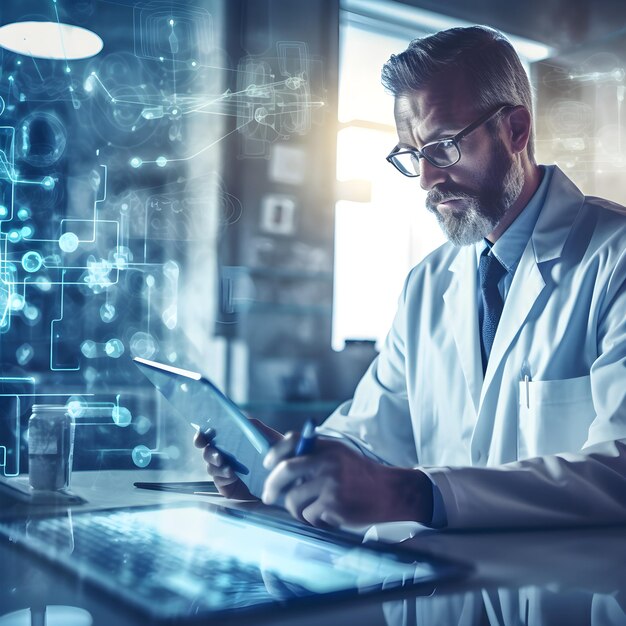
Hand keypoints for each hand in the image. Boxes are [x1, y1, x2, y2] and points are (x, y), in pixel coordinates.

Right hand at [193, 418, 282, 499]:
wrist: (284, 477)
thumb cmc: (277, 455)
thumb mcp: (269, 438)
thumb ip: (256, 427)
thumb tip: (242, 419)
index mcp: (230, 440)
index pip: (209, 436)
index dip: (201, 436)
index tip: (201, 439)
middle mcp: (224, 455)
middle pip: (207, 452)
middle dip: (209, 454)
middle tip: (219, 457)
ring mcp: (224, 471)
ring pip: (211, 467)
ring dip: (218, 467)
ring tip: (229, 469)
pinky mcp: (227, 487)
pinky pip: (219, 481)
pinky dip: (223, 478)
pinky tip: (232, 476)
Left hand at [261, 433, 433, 527]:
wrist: (390, 493)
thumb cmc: (360, 476)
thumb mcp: (339, 455)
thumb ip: (314, 455)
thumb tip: (279, 463)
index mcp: (327, 447)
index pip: (293, 440)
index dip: (275, 452)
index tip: (268, 464)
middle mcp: (328, 461)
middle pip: (286, 470)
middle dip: (272, 486)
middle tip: (268, 496)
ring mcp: (330, 482)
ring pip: (293, 498)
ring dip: (296, 509)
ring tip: (310, 510)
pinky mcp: (334, 503)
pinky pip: (307, 515)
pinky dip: (312, 519)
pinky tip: (326, 517)